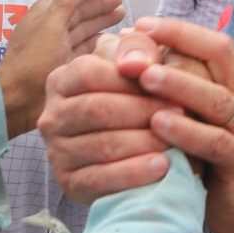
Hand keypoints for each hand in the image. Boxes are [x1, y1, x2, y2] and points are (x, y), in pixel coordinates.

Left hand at [0, 0, 125, 137]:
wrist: (20, 100)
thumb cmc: (34, 59)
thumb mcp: (51, 23)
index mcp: (43, 15)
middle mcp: (52, 30)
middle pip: (78, 12)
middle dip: (98, 4)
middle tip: (120, 0)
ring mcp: (59, 49)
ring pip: (83, 30)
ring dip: (101, 21)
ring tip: (121, 14)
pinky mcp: (66, 66)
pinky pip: (85, 49)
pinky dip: (98, 42)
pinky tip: (111, 39)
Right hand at [38, 31, 176, 203]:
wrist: (130, 148)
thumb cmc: (135, 96)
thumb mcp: (134, 64)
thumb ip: (137, 48)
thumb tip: (135, 64)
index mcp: (62, 81)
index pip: (89, 74)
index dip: (129, 79)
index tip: (168, 83)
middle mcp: (51, 116)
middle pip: (96, 109)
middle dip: (142, 111)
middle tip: (182, 113)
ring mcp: (56, 152)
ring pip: (100, 146)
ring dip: (143, 142)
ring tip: (177, 141)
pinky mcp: (68, 183)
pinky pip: (99, 180)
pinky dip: (134, 173)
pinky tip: (162, 167)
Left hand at [128, 17, 233, 232]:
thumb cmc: (207, 157)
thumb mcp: (189, 117)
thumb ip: (168, 89)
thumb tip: (124, 53)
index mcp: (233, 83)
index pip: (211, 43)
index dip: (178, 30)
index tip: (140, 25)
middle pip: (217, 58)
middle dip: (174, 47)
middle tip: (134, 48)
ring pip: (216, 98)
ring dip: (178, 85)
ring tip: (144, 78)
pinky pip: (216, 141)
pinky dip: (187, 131)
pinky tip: (158, 125)